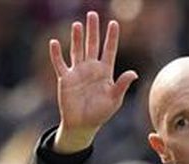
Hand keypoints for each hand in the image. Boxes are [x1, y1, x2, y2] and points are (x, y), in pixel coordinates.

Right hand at [49, 11, 137, 152]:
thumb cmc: (100, 113)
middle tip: (92, 13)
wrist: (83, 125)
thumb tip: (134, 73)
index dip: (111, 37)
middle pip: (92, 45)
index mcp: (105, 72)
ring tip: (77, 24)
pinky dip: (56, 54)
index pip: (109, 50)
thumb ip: (122, 85)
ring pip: (77, 50)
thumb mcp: (114, 100)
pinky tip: (54, 42)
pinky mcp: (65, 79)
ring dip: (77, 38)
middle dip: (93, 30)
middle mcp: (91, 68)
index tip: (114, 23)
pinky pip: (60, 64)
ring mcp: (77, 72)